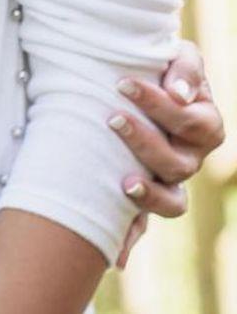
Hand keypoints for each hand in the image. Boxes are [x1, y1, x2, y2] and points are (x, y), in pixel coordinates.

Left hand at [111, 41, 223, 267]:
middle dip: (145, 142)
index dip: (159, 105)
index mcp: (203, 125)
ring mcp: (170, 182)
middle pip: (180, 163)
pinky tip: (116, 257)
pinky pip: (144, 225)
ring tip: (121, 181)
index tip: (121, 82)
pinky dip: (130, 241)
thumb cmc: (156, 67)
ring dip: (148, 194)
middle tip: (112, 118)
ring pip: (172, 201)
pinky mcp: (145, 198)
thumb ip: (183, 68)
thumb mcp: (174, 57)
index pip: (190, 121)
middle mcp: (191, 158)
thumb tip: (178, 93)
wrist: (130, 83)